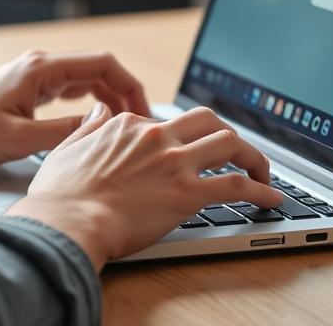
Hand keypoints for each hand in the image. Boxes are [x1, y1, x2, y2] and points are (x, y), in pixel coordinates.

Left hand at [0, 50, 149, 171]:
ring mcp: (33, 75)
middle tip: (141, 125)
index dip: (131, 86)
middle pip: (98, 69)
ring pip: (85, 79)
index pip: (103, 63)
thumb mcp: (20, 140)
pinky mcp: (27, 88)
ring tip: (125, 127)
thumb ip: (65, 132)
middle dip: (124, 93)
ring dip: (108, 99)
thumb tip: (102, 125)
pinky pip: (68, 89)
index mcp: (41, 69)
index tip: (145, 112)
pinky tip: (96, 123)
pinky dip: (89, 102)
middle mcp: (39, 65)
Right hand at [6, 104, 282, 270]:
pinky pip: (237, 185)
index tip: (184, 155)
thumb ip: (89, 126)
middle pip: (208, 120)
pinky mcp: (188, 193)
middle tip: (235, 152)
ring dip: (253, 156)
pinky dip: (260, 189)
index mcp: (129, 125)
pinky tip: (270, 198)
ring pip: (230, 143)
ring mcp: (175, 163)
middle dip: (227, 133)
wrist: (68, 222)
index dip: (179, 140)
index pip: (166, 123)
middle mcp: (157, 137)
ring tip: (262, 172)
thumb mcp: (68, 147)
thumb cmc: (61, 195)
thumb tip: (99, 110)